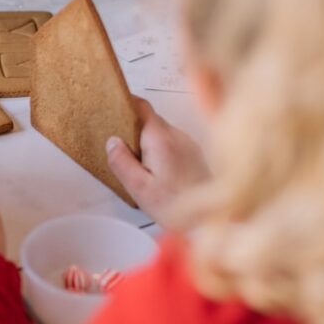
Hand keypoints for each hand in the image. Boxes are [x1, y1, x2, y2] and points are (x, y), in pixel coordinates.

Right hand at [106, 98, 208, 224]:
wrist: (211, 220)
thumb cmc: (176, 207)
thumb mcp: (139, 188)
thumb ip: (122, 162)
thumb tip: (112, 142)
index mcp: (161, 139)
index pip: (141, 107)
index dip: (125, 103)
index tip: (112, 108)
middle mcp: (177, 135)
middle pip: (150, 120)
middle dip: (133, 129)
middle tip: (120, 148)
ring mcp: (188, 143)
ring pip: (161, 132)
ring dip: (147, 141)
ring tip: (139, 165)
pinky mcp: (194, 154)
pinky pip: (172, 142)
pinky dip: (160, 149)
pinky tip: (157, 171)